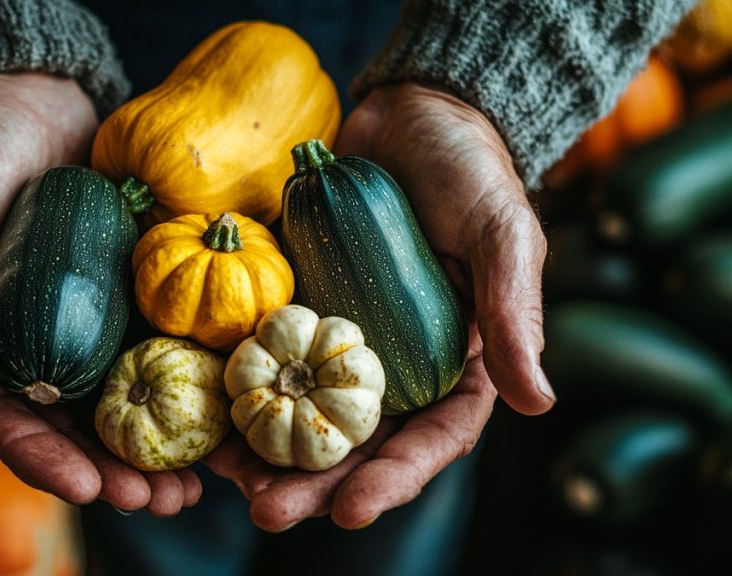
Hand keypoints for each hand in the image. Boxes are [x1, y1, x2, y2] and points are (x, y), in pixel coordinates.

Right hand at [0, 72, 199, 515]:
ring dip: (152, 453)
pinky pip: (158, 356)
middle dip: (107, 471)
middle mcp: (32, 347)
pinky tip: (219, 427)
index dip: (37, 453)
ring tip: (190, 490)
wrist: (42, 104)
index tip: (82, 484)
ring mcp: (86, 330)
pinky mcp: (132, 304)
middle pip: (65, 426)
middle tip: (153, 501)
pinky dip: (186, 396)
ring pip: (116, 406)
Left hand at [205, 82, 553, 529]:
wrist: (412, 116)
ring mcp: (342, 339)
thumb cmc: (471, 171)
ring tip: (226, 478)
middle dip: (313, 484)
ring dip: (266, 453)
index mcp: (456, 362)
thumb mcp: (503, 234)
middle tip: (266, 510)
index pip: (431, 438)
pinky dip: (240, 392)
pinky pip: (268, 360)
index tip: (351, 511)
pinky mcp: (300, 308)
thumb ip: (513, 315)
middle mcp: (396, 363)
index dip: (393, 479)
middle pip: (356, 442)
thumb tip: (539, 404)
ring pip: (304, 414)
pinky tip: (207, 415)